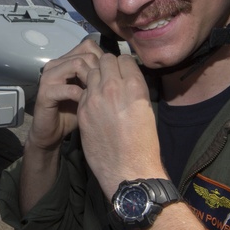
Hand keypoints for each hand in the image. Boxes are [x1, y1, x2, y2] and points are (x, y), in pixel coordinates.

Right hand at [27, 37, 103, 151]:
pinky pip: (70, 88)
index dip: (104, 59)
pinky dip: (82, 96)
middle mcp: (56, 64)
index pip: (89, 46)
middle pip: (86, 54)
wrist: (51, 132)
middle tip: (106, 89)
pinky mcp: (45, 92)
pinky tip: (88, 105)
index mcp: (65, 61)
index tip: (111, 78)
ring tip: (97, 95)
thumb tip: (123, 68)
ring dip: (91, 80)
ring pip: (77, 64)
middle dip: (100, 71)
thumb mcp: (89, 91)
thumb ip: (100, 77)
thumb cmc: (73, 111)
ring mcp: (49, 76)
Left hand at [77, 52, 164, 198]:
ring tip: (100, 89)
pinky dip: (88, 93)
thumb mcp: (146, 110)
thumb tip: (127, 80)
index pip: (124, 59)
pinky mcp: (82, 110)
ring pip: (91, 73)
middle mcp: (113, 87)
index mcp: (134, 86)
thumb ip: (135, 90)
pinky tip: (93, 104)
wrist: (128, 170)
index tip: (123, 71)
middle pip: (105, 60)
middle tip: (110, 76)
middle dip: (108, 66)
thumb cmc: (144, 144)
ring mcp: (95, 98)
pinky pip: (83, 91)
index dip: (124, 64)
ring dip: (96, 77)